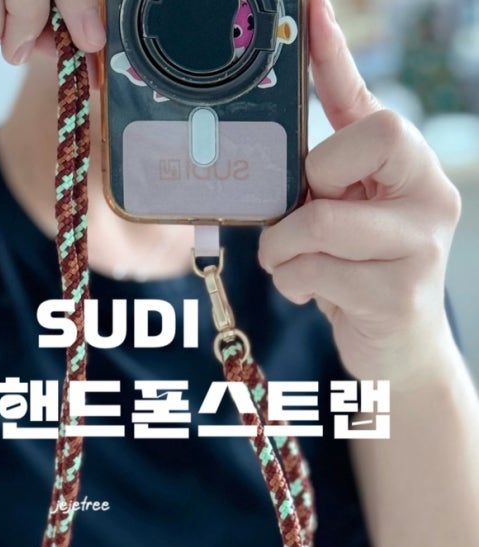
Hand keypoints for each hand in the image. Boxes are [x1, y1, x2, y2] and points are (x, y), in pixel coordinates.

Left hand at [258, 0, 461, 390]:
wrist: (397, 350)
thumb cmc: (359, 272)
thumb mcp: (343, 213)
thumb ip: (321, 169)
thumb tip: (278, 118)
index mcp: (412, 166)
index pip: (372, 108)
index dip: (333, 62)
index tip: (308, 8)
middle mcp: (430, 194)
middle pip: (344, 153)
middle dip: (302, 194)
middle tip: (302, 223)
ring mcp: (422, 244)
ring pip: (319, 221)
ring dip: (285, 251)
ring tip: (295, 266)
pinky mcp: (400, 292)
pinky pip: (314, 272)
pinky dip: (292, 284)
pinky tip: (310, 293)